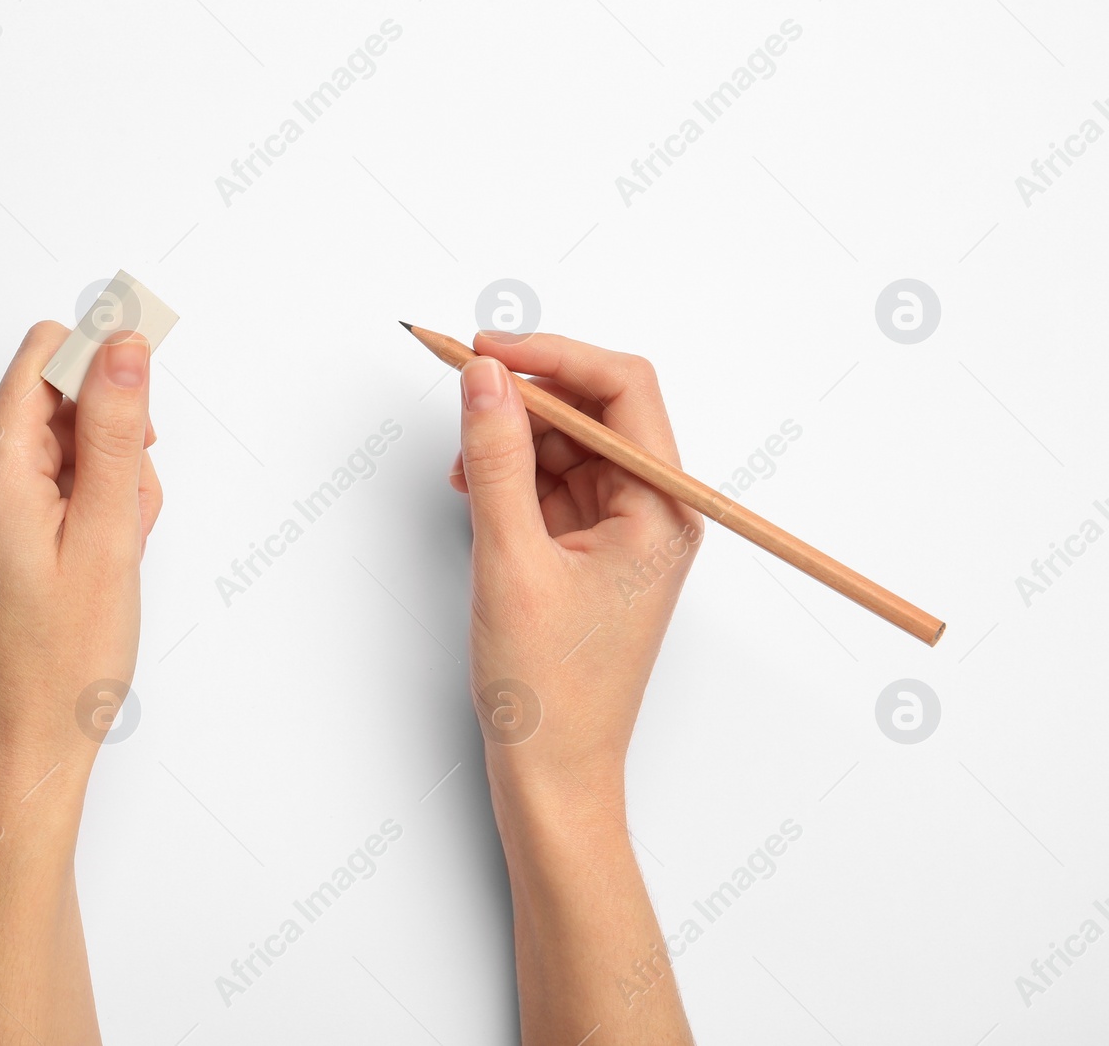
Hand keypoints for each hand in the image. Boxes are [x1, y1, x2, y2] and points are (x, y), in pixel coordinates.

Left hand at [0, 320, 159, 1045]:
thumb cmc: (63, 662)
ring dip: (98, 485)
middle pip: (54, 403)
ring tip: (109, 555)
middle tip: (126, 522)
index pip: (47, 355)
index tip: (147, 404)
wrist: (20, 747)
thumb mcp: (111, 534)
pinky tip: (86, 562)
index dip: (106, 369)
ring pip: (52, 446)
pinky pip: (33, 481)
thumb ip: (118, 428)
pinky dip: (72, 508)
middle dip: (110, 446)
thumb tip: (122, 343)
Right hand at [450, 331, 699, 1043]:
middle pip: (594, 410)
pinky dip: (510, 477)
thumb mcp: (510, 559)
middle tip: (461, 387)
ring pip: (567, 445)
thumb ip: (497, 458)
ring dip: (512, 440)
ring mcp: (622, 531)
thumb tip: (485, 378)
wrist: (552, 774)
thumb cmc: (549, 690)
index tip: (487, 349)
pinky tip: (474, 491)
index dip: (554, 355)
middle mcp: (653, 512)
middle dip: (527, 398)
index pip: (623, 389)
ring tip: (464, 469)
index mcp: (662, 510)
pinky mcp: (589, 551)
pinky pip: (551, 484)